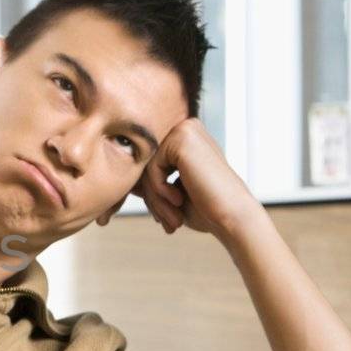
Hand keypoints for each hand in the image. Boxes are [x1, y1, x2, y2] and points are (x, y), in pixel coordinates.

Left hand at [99, 118, 261, 239]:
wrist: (232, 217)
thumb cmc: (204, 209)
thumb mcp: (168, 192)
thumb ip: (147, 179)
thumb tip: (118, 172)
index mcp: (183, 138)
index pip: (148, 163)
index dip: (146, 193)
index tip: (154, 218)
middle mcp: (184, 127)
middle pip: (144, 162)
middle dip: (150, 198)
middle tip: (166, 223)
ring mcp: (184, 129)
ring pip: (145, 166)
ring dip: (154, 198)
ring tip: (172, 218)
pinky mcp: (182, 138)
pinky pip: (151, 167)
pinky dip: (159, 190)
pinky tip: (178, 200)